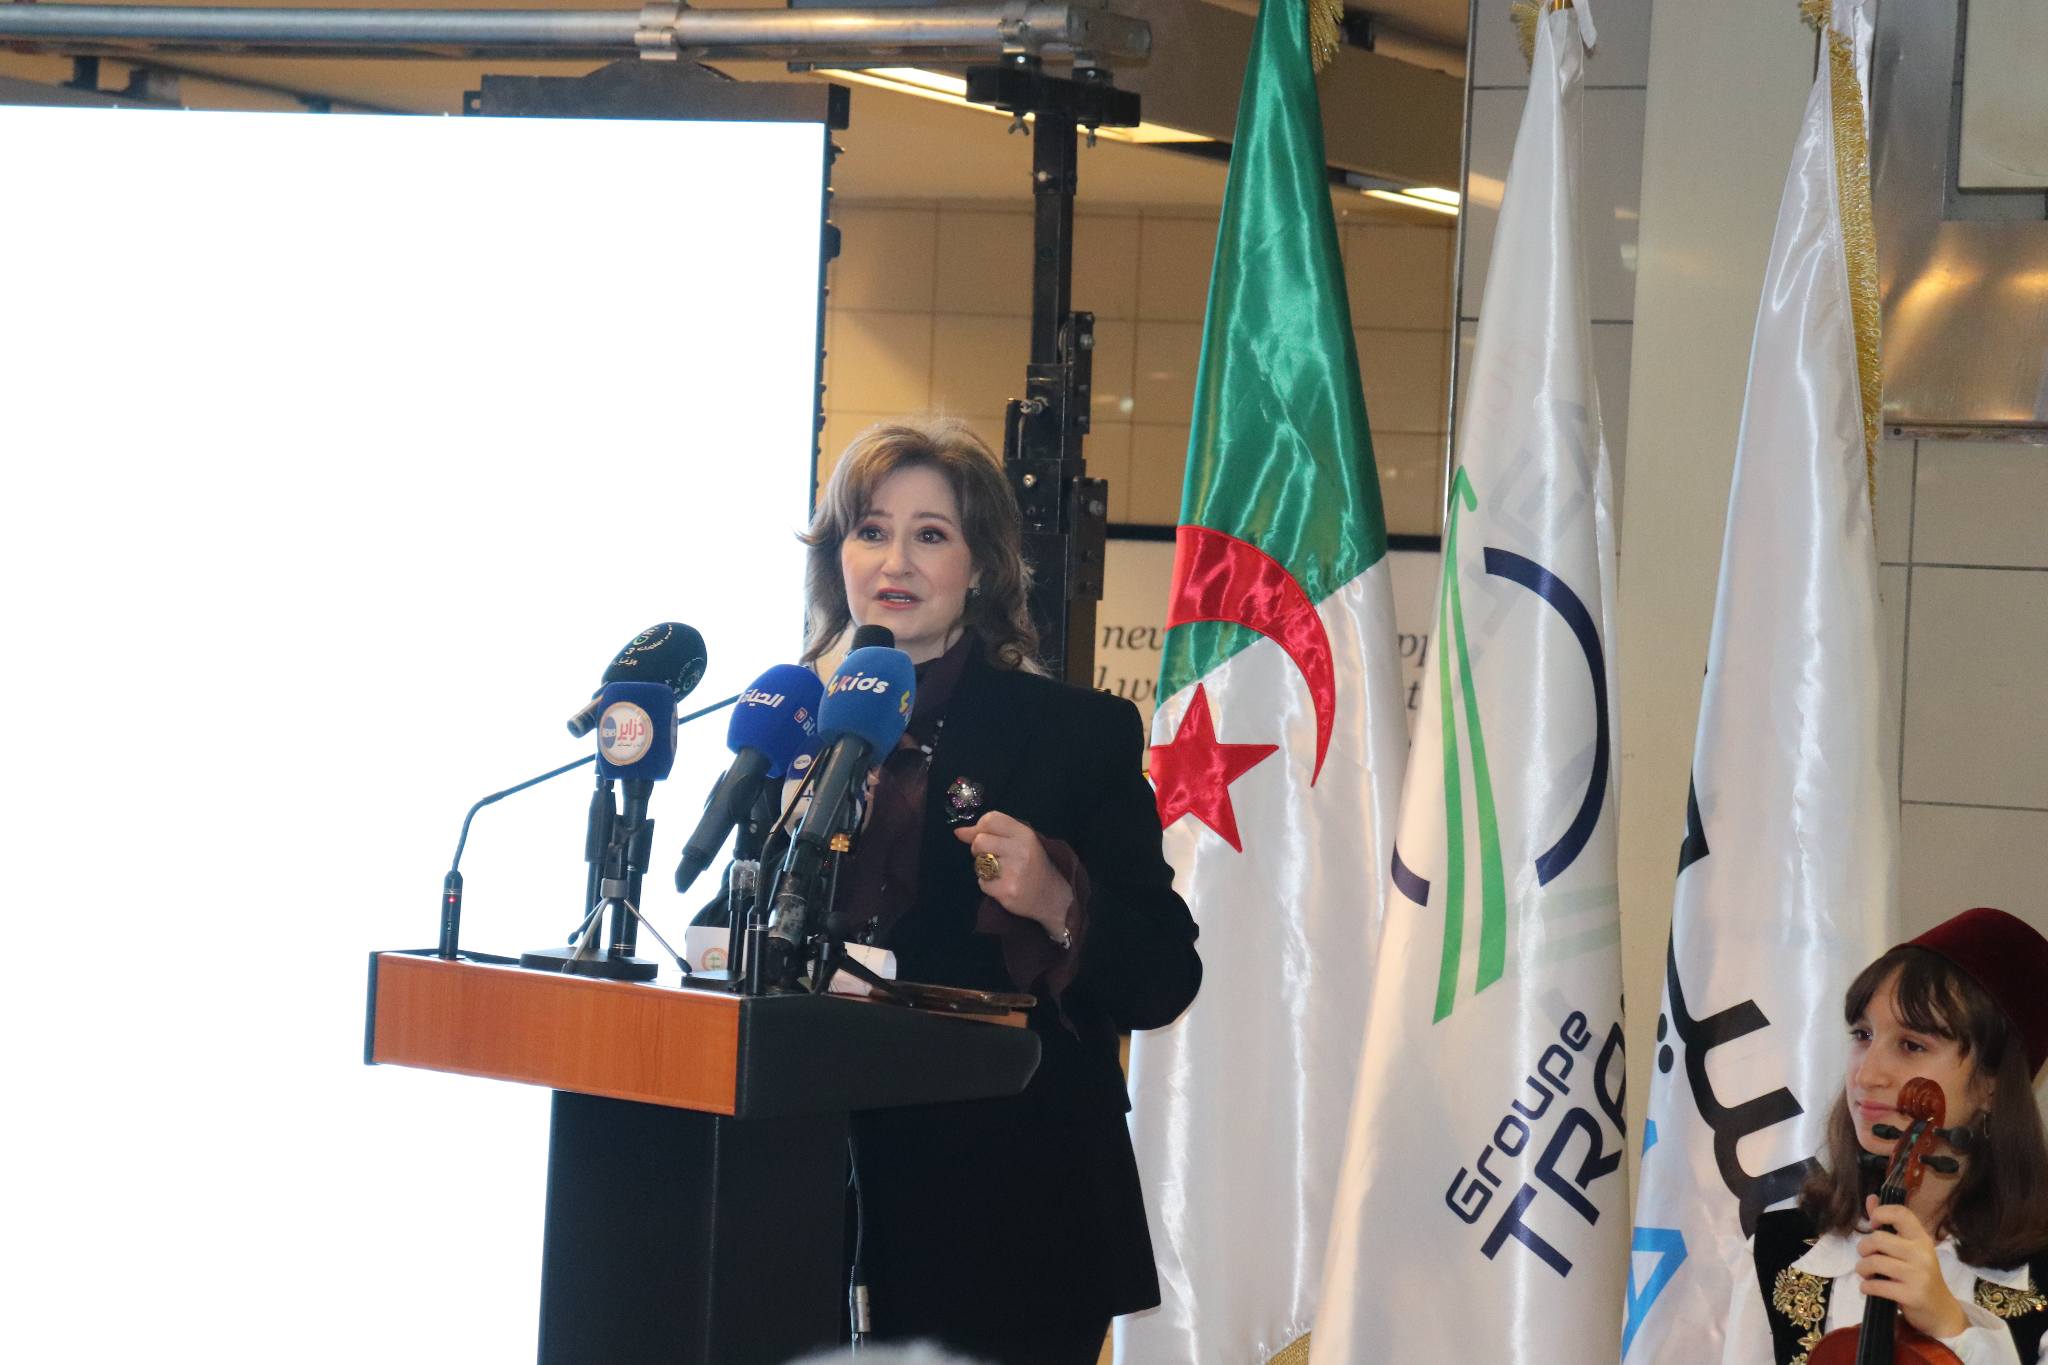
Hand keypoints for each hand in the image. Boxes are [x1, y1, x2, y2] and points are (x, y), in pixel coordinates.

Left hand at [953, 811, 1073, 932]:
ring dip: (984, 869)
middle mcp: (1020, 850)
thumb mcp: (1019, 842)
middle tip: (993, 858)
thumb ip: (991, 833)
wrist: (1052, 897)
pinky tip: (1004, 885)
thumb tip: (958, 831)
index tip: (986, 837)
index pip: (990, 819)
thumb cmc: (1033, 865)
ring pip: (978, 863)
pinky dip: (988, 885)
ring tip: (1002, 873)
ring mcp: (1014, 872)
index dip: (980, 828)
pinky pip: (982, 883)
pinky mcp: (1006, 891)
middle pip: (979, 842)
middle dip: (979, 850)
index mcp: (1025, 834)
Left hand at [1856, 1195, 1969, 1339]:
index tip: (1872, 1225)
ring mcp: (1918, 1274)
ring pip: (1874, 1262)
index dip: (1880, 1213)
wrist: (1941, 1311)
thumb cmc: (1920, 1276)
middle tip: (1866, 1257)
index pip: (1901, 1213)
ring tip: (1866, 1273)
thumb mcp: (1910, 1250)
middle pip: (1878, 1239)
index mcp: (1922, 1239)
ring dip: (1862, 1269)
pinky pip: (1876, 1286)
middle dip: (1863, 1248)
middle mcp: (1922, 1253)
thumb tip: (1870, 1198)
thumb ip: (1889, 1226)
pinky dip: (1866, 1287)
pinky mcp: (1912, 1295)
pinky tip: (1868, 1288)